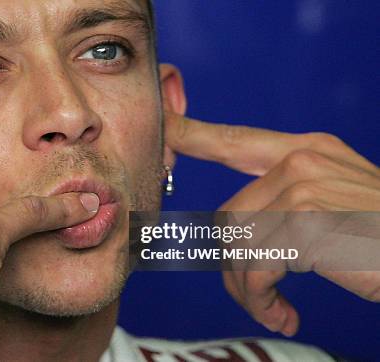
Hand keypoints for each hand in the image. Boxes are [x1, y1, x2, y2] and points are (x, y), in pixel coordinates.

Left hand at [165, 111, 379, 335]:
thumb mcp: (339, 202)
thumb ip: (289, 202)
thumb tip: (234, 231)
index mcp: (307, 151)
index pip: (236, 141)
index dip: (195, 135)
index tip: (166, 126)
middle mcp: (301, 161)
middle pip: (227, 218)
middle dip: (232, 267)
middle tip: (256, 297)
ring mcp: (303, 187)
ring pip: (236, 246)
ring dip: (248, 290)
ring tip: (273, 309)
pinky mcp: (308, 222)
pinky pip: (256, 269)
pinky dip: (262, 300)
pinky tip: (284, 316)